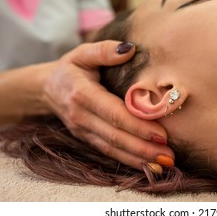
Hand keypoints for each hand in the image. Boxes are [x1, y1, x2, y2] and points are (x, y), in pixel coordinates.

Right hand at [43, 40, 173, 169]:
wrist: (46, 88)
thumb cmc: (71, 67)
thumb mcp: (83, 52)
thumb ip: (104, 50)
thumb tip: (130, 49)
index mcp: (82, 94)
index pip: (113, 113)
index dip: (137, 125)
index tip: (162, 134)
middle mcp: (81, 116)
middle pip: (115, 136)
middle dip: (143, 148)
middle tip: (169, 156)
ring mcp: (82, 130)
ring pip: (112, 148)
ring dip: (138, 159)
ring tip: (164, 164)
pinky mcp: (86, 138)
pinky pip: (108, 152)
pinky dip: (127, 161)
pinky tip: (147, 166)